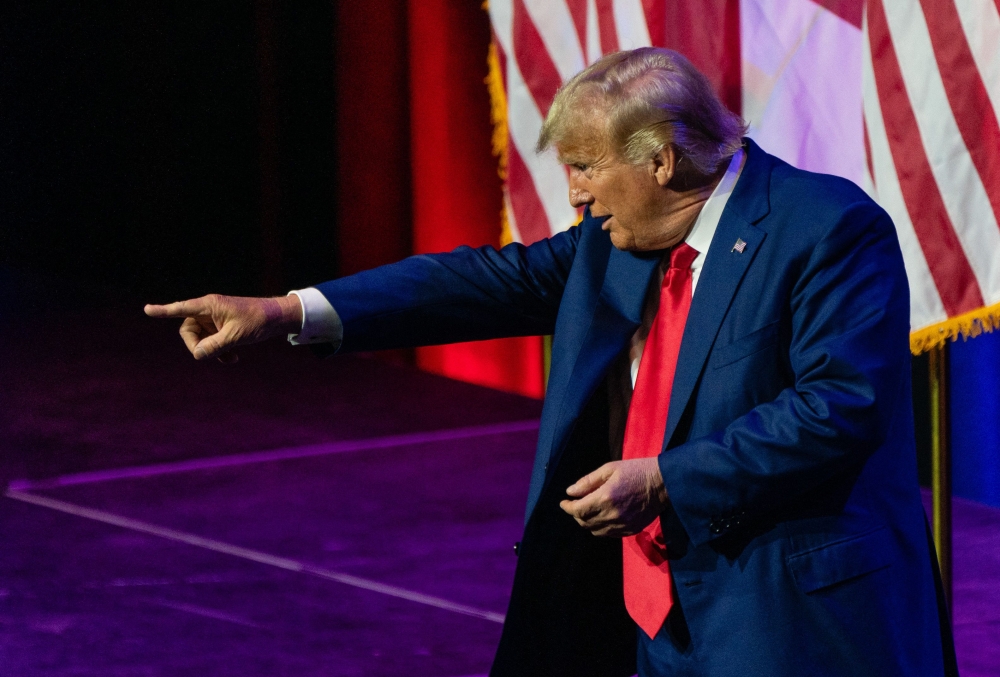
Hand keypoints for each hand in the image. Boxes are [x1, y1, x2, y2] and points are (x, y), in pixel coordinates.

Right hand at [144, 294, 302, 362]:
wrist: (278, 318)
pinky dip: (219, 351)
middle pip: (188, 330)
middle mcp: (209, 311)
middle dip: (197, 345)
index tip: (147, 310)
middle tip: (210, 355)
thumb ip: (215, 346)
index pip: (181, 308)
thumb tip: (197, 354)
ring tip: (230, 358)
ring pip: (201, 339)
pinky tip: (233, 358)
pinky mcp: (222, 328)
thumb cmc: (258, 320)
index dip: (163, 310)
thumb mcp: (236, 336)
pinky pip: (211, 342)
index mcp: (209, 305)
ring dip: (211, 351)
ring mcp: (215, 320)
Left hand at [559, 458, 668, 536]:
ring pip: (595, 531)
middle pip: (584, 522)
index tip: (563, 502)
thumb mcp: (609, 469)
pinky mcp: (631, 530)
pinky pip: (609, 534)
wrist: (662, 483)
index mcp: (605, 498)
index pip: (578, 510)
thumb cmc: (635, 471)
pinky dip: (600, 528)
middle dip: (576, 514)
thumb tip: (570, 492)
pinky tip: (602, 517)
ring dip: (587, 522)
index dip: (568, 507)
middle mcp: (612, 515)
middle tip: (575, 505)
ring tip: (587, 511)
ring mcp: (622, 525)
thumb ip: (588, 481)